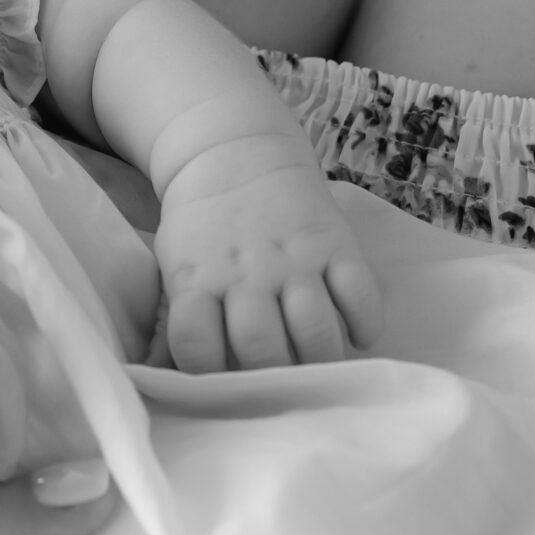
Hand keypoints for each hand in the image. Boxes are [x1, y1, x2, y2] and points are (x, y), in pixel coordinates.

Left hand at [153, 136, 382, 370]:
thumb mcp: (176, 268)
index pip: (197, 347)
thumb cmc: (200, 226)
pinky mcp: (337, 243)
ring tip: (319, 363)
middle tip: (281, 381)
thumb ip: (181, 320)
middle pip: (262, 349)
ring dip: (321, 360)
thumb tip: (169, 379)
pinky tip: (356, 335)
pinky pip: (363, 298)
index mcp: (197, 281)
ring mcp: (295, 260)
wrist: (233, 152)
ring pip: (316, 331)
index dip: (209, 376)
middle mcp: (247, 274)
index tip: (223, 382)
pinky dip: (365, 327)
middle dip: (272, 379)